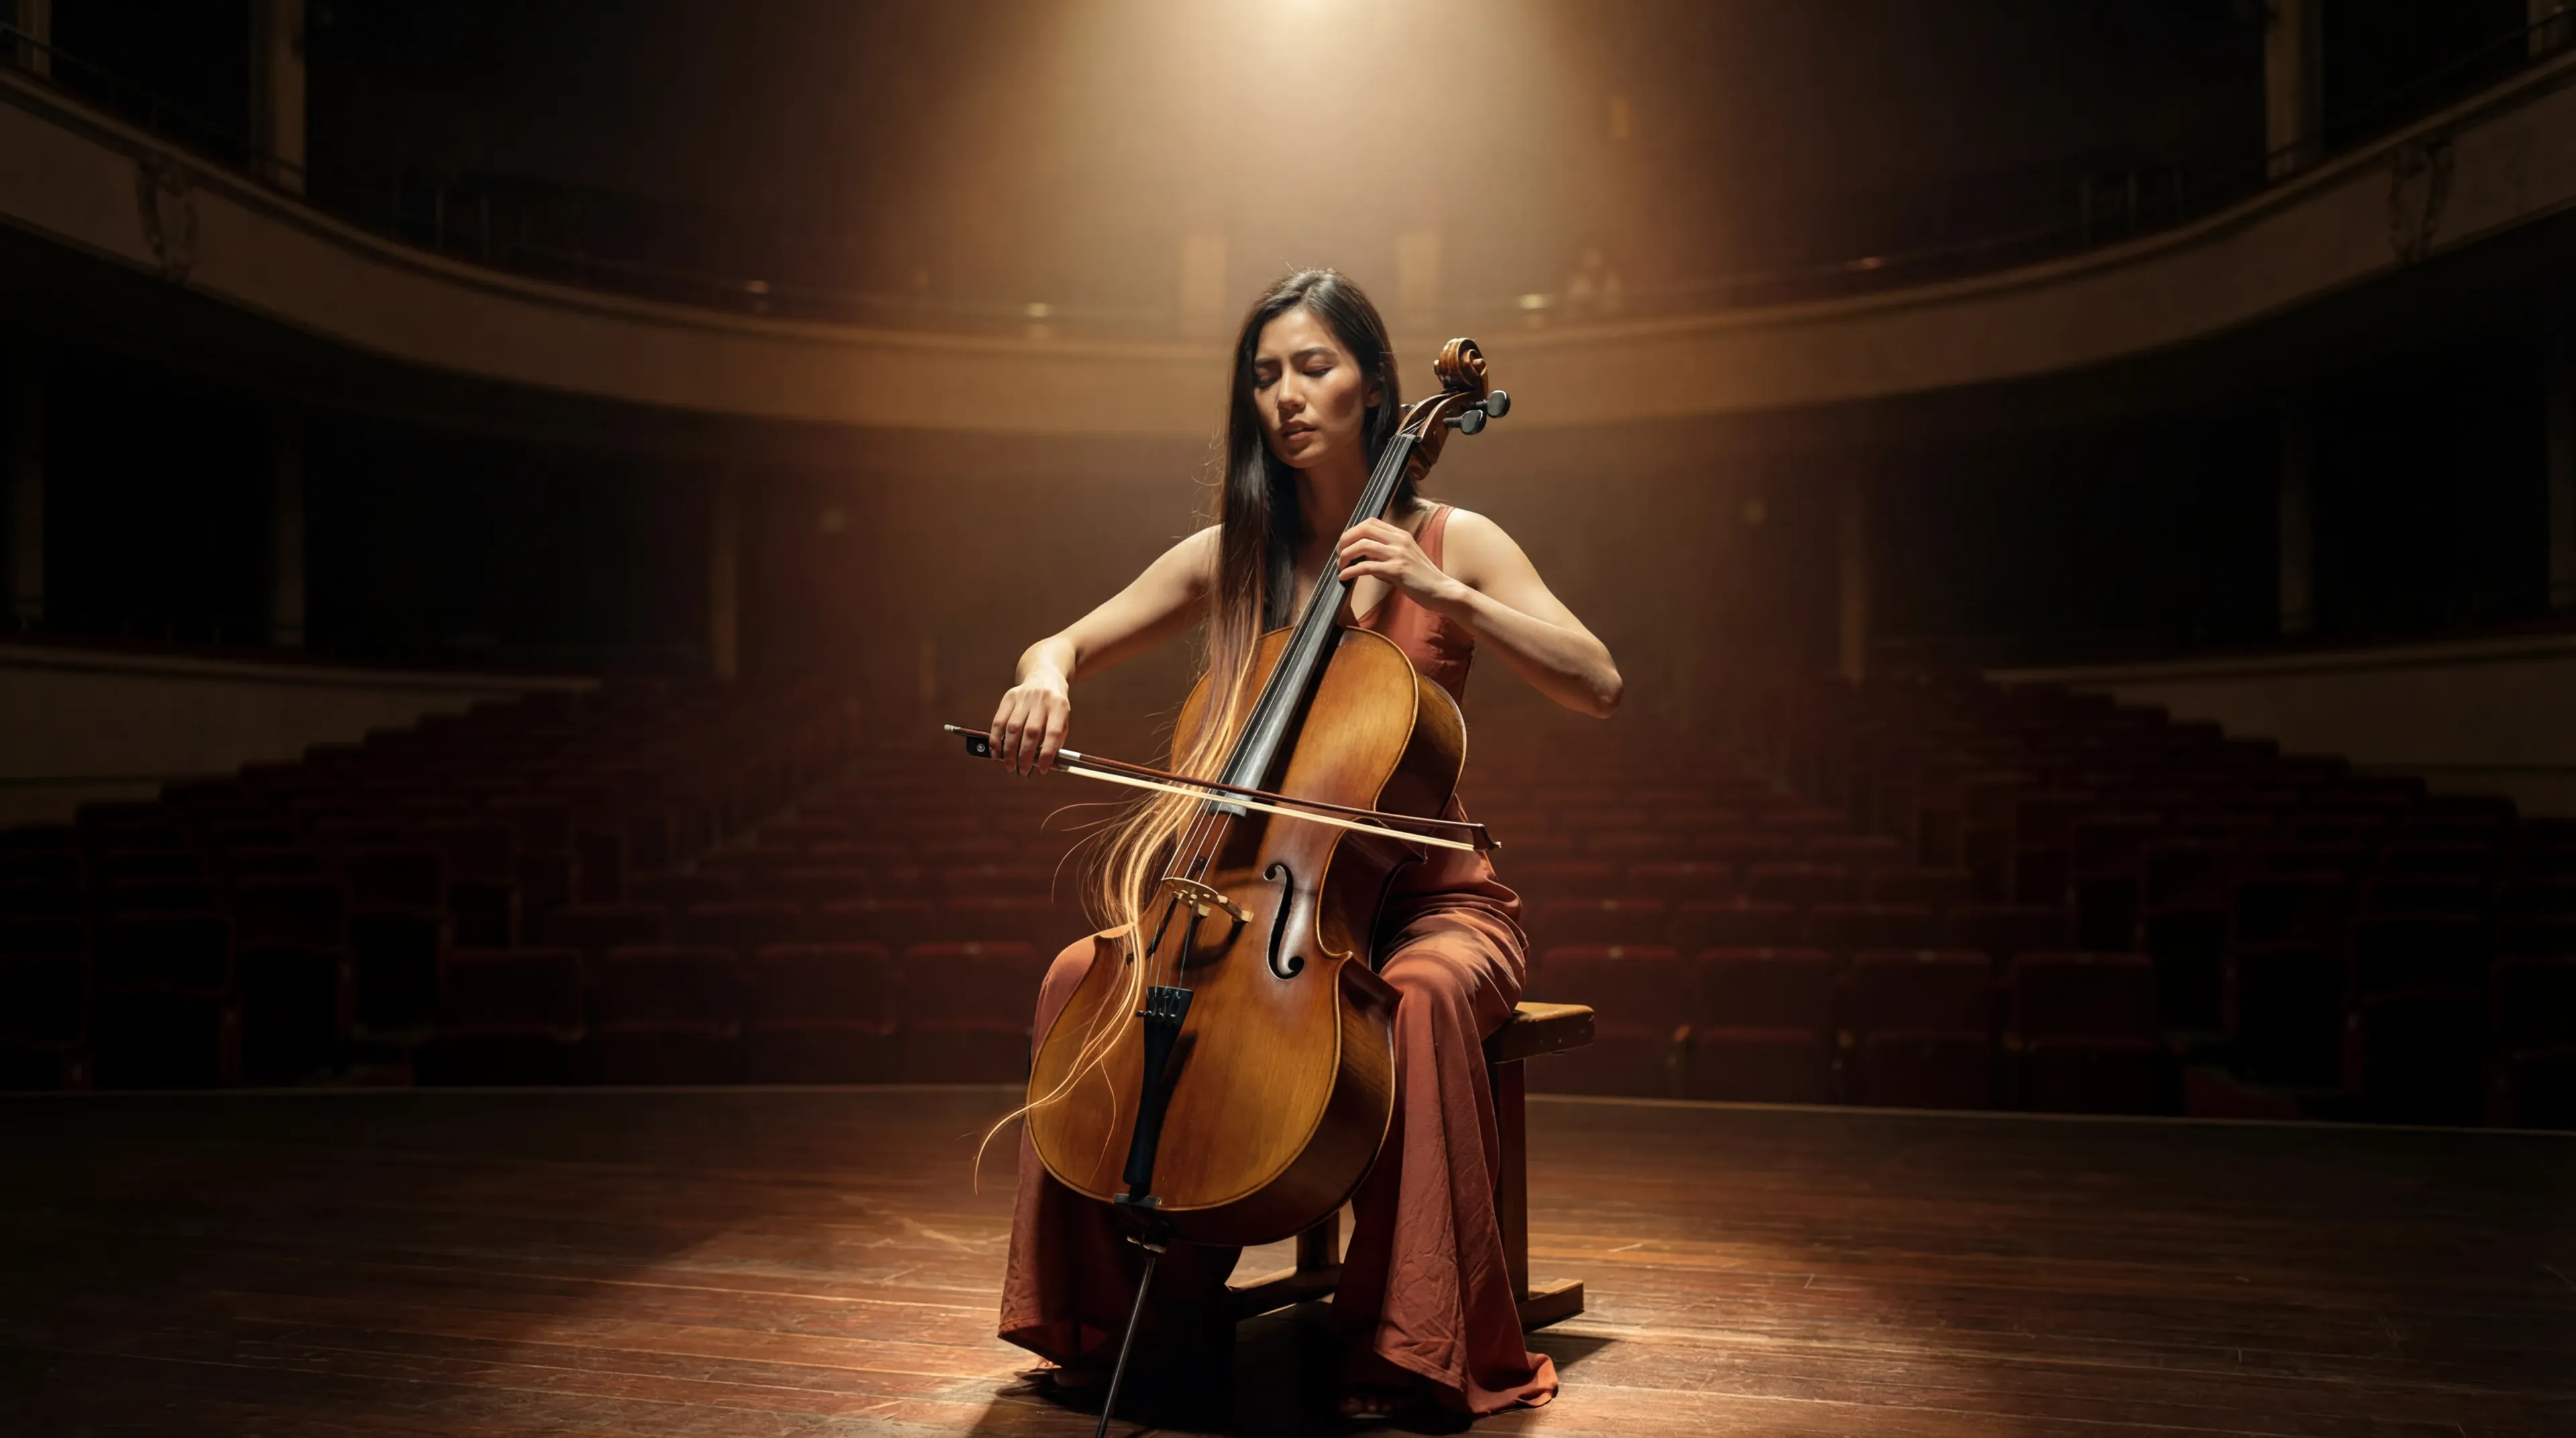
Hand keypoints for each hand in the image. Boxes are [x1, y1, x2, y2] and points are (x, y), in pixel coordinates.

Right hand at [990, 669, 1069, 774]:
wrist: (1044, 676)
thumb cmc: (1055, 705)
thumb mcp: (1064, 719)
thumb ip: (1057, 740)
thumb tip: (1043, 764)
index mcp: (1059, 706)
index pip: (1054, 732)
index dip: (1047, 753)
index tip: (1042, 769)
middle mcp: (1041, 700)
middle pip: (1031, 731)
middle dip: (1025, 755)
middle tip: (1022, 770)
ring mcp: (1024, 697)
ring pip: (1012, 728)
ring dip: (1009, 750)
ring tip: (1009, 765)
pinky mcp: (1009, 697)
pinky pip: (999, 721)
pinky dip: (995, 739)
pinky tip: (996, 752)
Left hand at [1335, 518, 1465, 611]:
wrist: (1441, 590)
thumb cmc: (1422, 577)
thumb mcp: (1404, 558)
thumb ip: (1385, 554)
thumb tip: (1362, 557)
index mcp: (1401, 535)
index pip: (1371, 522)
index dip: (1353, 531)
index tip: (1345, 544)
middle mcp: (1399, 540)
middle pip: (1363, 529)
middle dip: (1345, 540)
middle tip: (1339, 554)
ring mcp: (1398, 554)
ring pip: (1362, 546)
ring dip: (1346, 556)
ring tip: (1340, 566)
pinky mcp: (1397, 570)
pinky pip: (1366, 567)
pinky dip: (1351, 571)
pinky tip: (1344, 576)